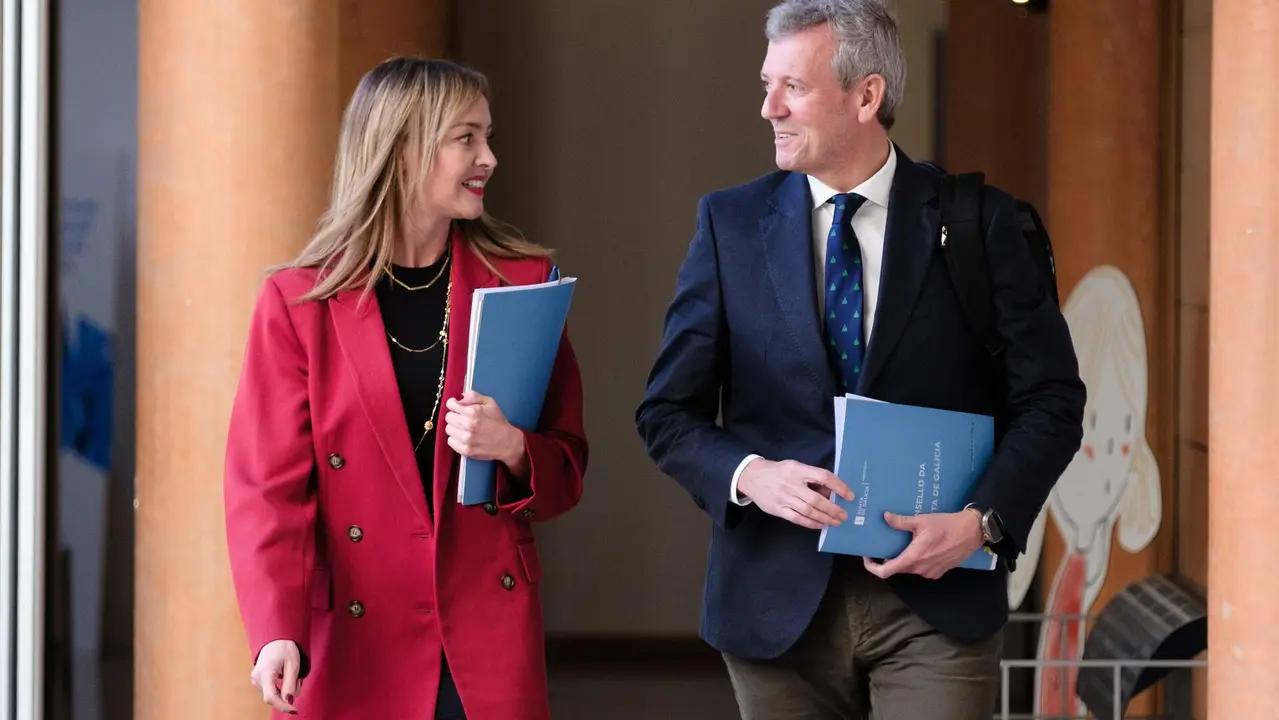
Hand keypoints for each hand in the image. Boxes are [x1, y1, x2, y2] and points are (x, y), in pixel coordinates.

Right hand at [250, 639, 301, 714]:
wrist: (275, 639)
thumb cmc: (285, 649)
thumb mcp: (293, 665)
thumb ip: (291, 684)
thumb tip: (288, 701)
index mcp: (265, 672)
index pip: (271, 697)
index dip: (283, 706)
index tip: (295, 710)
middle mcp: (257, 677)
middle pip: (273, 697)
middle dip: (287, 694)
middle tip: (298, 679)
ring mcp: (255, 679)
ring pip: (273, 695)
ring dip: (285, 690)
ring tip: (291, 674)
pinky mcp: (257, 680)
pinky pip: (271, 690)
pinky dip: (280, 688)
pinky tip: (284, 676)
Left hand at [445, 391, 526, 472]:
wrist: (507, 442)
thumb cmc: (499, 422)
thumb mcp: (490, 403)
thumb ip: (473, 396)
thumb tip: (460, 397)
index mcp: (473, 412)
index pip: (450, 405)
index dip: (453, 404)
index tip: (456, 406)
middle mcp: (468, 425)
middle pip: (448, 417)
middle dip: (454, 416)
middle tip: (462, 418)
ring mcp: (466, 439)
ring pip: (448, 429)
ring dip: (454, 428)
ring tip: (464, 428)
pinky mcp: (466, 450)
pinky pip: (450, 442)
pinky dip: (455, 439)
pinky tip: (463, 437)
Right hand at [736, 459, 854, 529]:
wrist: (752, 477)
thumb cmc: (779, 471)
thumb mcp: (795, 467)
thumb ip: (812, 479)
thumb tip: (831, 493)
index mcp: (798, 469)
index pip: (823, 477)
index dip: (839, 486)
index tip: (849, 496)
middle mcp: (791, 483)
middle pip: (816, 499)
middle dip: (833, 509)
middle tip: (844, 515)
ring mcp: (784, 498)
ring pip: (808, 511)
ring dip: (825, 518)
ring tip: (835, 522)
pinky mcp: (778, 509)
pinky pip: (798, 519)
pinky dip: (811, 523)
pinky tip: (820, 525)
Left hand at [862, 511, 984, 579]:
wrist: (972, 531)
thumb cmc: (947, 525)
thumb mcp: (921, 520)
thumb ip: (901, 522)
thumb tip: (885, 517)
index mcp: (913, 558)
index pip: (886, 571)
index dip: (873, 567)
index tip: (868, 558)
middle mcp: (921, 569)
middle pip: (897, 569)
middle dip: (889, 559)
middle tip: (885, 544)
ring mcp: (930, 572)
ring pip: (910, 568)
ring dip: (904, 558)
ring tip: (904, 543)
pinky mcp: (939, 572)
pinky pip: (921, 568)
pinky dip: (916, 560)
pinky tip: (919, 546)